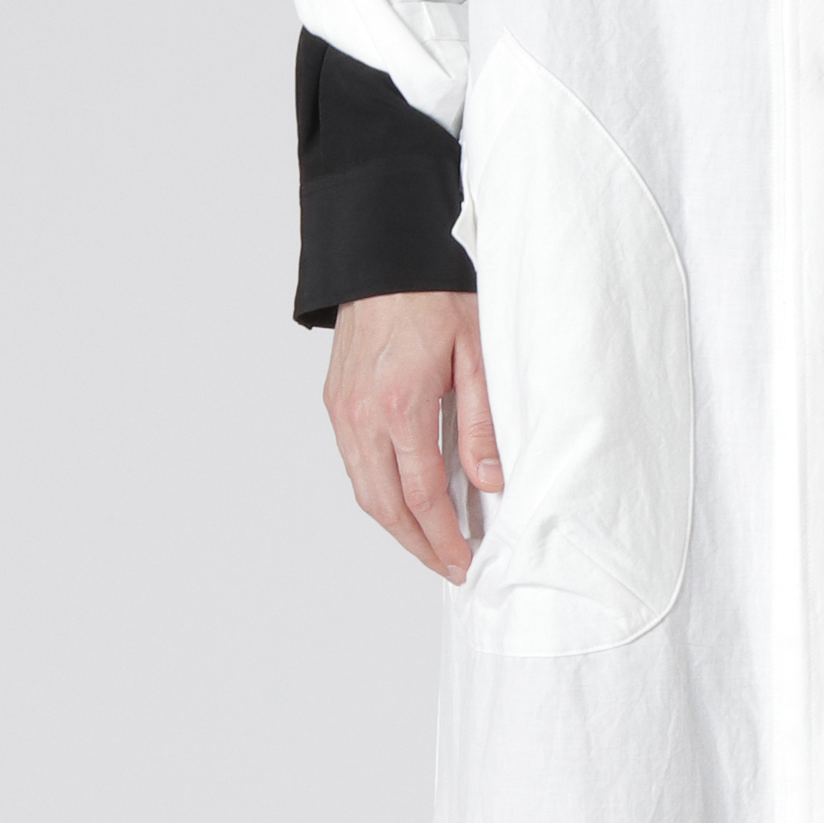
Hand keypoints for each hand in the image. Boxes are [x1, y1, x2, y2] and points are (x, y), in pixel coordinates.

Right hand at [322, 292, 501, 581]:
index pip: (422, 494)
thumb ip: (482, 421)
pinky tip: (404, 500)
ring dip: (395, 524)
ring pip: (363, 490)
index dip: (443, 536)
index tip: (463, 560)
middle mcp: (361, 415)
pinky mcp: (334, 402)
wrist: (384, 256)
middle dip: (418, 544)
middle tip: (449, 566)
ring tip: (430, 543)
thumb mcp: (477, 353)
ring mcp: (342, 410)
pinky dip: (377, 492)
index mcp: (401, 405)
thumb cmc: (435, 294)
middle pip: (385, 506)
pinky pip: (353, 464)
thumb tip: (488, 481)